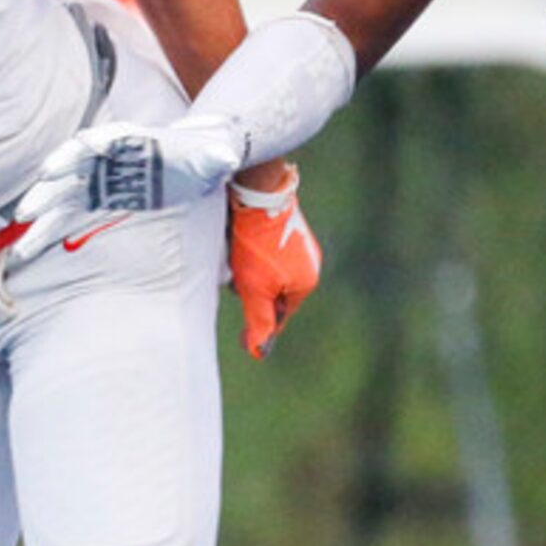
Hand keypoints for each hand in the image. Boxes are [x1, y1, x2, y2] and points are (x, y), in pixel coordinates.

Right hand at [11, 112, 247, 249]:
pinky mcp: (95, 199)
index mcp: (129, 139)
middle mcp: (105, 156)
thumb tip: (228, 156)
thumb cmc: (203, 154)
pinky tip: (25, 253)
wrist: (197, 162)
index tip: (53, 169)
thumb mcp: (212, 155)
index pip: (96, 142)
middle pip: (70, 170)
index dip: (74, 154)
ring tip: (20, 241)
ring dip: (40, 216)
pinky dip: (45, 232)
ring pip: (60, 197)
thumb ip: (216, 155)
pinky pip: (64, 216)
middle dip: (49, 190)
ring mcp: (96, 178)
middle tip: (28, 210)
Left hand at [227, 167, 319, 358]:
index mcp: (307, 282)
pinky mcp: (285, 224)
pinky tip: (238, 242)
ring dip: (249, 270)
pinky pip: (265, 250)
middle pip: (273, 292)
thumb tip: (258, 351)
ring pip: (267, 270)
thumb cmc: (258, 245)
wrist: (258, 194)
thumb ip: (258, 322)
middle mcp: (309, 262)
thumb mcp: (254, 290)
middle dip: (253, 291)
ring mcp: (299, 242)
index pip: (281, 315)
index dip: (260, 325)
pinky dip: (250, 252)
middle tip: (236, 279)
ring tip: (236, 257)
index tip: (243, 337)